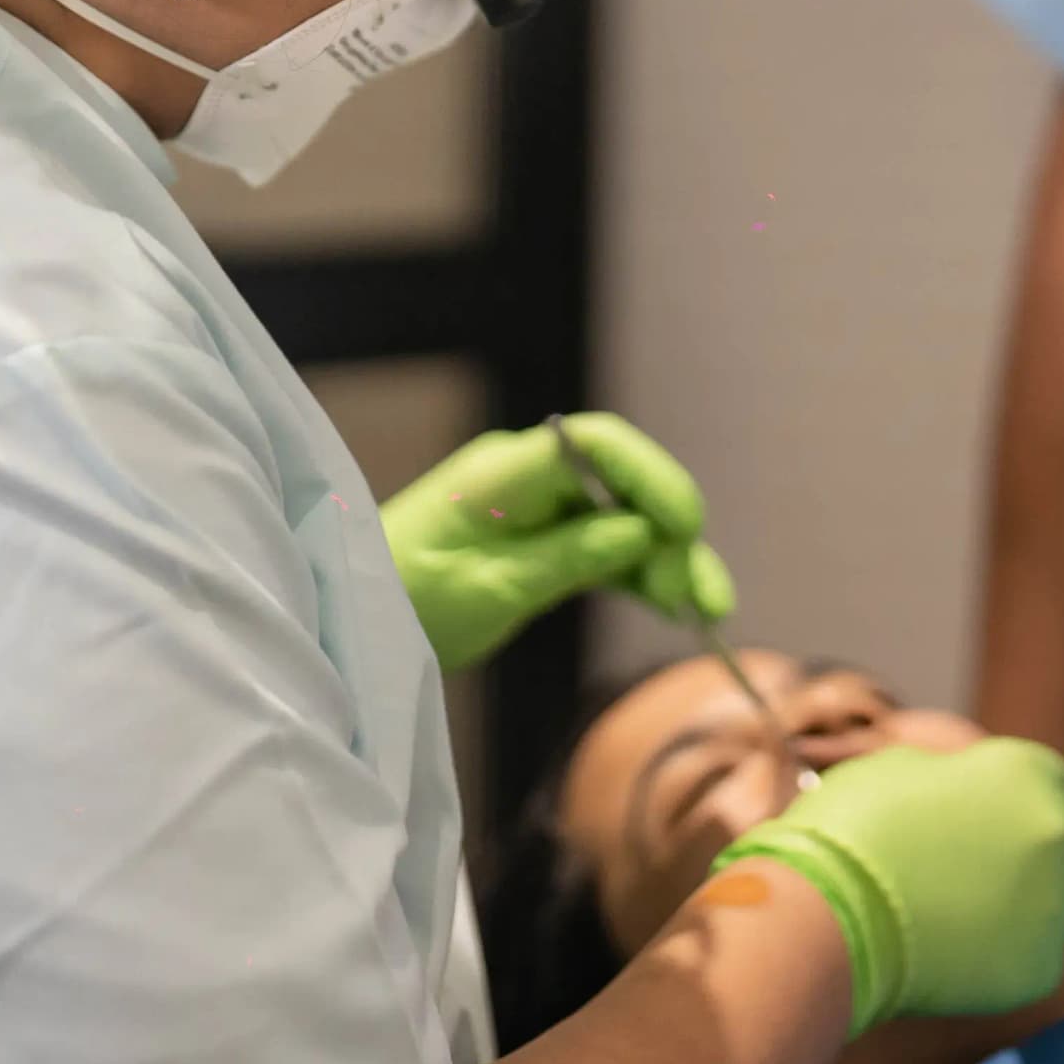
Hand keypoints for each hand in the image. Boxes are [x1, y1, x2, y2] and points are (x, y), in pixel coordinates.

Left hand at [380, 414, 735, 670]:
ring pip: (626, 521)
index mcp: (506, 474)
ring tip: (709, 612)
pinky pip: (607, 550)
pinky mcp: (544, 544)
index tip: (686, 528)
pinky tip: (679, 609)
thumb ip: (564, 558)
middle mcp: (531, 480)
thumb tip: (640, 536)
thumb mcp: (488, 590)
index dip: (651, 476)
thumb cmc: (405, 601)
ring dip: (670, 561)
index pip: (596, 444)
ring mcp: (541, 511)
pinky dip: (643, 576)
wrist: (354, 618)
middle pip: (624, 485)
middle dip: (672, 532)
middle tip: (695, 598)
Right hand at [715, 739, 1063, 1032]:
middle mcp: (1060, 834)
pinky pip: (1032, 958)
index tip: (983, 816)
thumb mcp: (899, 768)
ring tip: (955, 916)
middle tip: (967, 869)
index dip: (1012, 796)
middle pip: (1059, 841)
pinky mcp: (1039, 969)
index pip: (1047, 779)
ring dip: (1020, 906)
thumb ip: (953, 778)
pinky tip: (954, 954)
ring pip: (1052, 904)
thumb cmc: (850, 828)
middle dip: (1024, 850)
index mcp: (1029, 773)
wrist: (826, 915)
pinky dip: (1001, 958)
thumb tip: (961, 794)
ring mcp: (1055, 907)